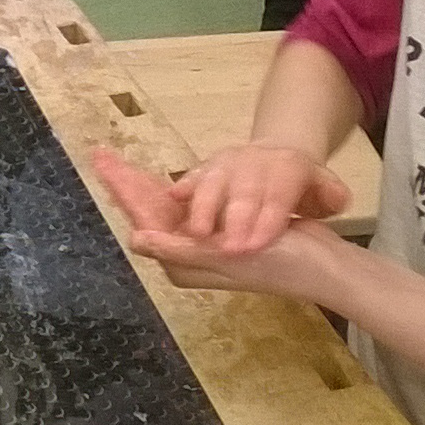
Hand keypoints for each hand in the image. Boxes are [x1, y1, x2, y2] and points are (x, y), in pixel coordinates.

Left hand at [94, 149, 352, 297]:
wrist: (322, 267)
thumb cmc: (278, 263)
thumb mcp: (227, 258)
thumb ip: (180, 249)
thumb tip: (138, 238)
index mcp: (183, 264)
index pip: (144, 221)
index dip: (124, 191)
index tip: (102, 162)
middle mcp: (187, 257)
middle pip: (150, 214)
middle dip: (127, 187)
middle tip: (102, 157)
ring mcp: (203, 246)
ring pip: (165, 211)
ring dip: (144, 188)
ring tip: (117, 164)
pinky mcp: (221, 235)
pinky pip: (186, 211)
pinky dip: (172, 195)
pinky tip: (161, 182)